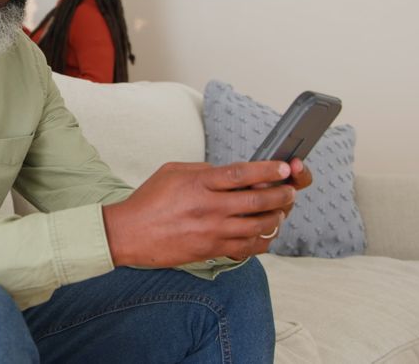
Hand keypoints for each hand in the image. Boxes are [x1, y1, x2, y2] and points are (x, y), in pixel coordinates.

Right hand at [102, 161, 300, 266]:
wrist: (129, 234)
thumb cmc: (149, 201)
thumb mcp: (173, 172)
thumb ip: (204, 170)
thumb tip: (232, 173)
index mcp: (198, 184)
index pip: (241, 174)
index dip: (267, 170)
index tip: (283, 167)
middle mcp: (208, 208)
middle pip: (257, 201)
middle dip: (281, 195)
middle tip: (289, 190)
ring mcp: (212, 232)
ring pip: (258, 226)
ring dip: (276, 217)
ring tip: (280, 210)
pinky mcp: (212, 251)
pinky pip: (247, 248)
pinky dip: (262, 240)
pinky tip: (265, 232)